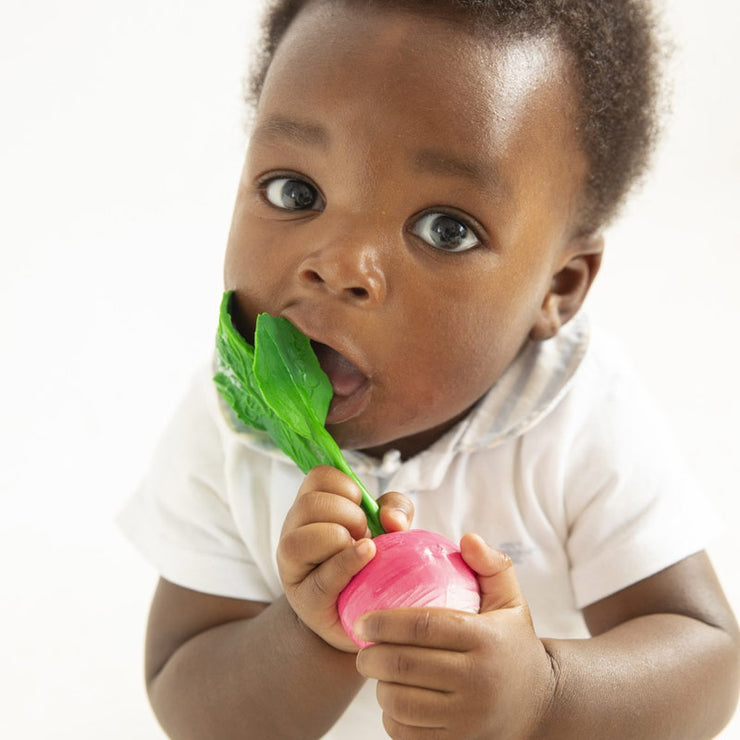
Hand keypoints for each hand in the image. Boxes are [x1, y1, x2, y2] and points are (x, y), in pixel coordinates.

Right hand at [277, 465, 413, 651]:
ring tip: (362, 550)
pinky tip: (368, 557)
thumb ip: (395, 510)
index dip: (346, 486)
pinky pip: (323, 577)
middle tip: (364, 532)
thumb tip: (391, 518)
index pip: (318, 476)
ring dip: (341, 539)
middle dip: (348, 514)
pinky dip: (349, 563)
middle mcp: (293, 531)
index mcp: (311, 507)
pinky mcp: (306, 600)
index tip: (361, 507)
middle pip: (310, 504)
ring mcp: (294, 567)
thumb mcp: (387, 527)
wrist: (366, 615)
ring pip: (302, 539)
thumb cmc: (372, 562)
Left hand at [354, 534, 556, 738]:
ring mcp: (469, 717)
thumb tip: (466, 538)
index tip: (362, 620)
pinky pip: (409, 733)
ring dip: (379, 685)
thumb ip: (491, 564)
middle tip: (362, 646)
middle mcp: (478, 681)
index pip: (424, 626)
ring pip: (401, 702)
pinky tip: (392, 698)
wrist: (540, 702)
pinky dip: (391, 716)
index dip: (386, 621)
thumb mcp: (511, 599)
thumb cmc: (513, 641)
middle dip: (371, 655)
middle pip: (405, 666)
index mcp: (486, 639)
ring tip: (376, 671)